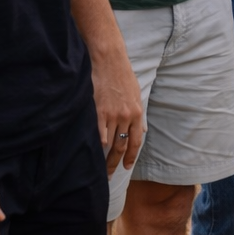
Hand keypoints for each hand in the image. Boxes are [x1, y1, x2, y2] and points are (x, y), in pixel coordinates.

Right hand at [91, 46, 144, 175]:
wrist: (109, 60)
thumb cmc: (122, 75)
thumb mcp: (135, 94)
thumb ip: (137, 114)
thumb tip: (141, 130)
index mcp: (136, 112)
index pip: (135, 141)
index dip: (131, 156)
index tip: (126, 167)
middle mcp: (125, 116)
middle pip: (121, 146)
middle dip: (115, 162)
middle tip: (110, 175)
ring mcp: (111, 114)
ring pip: (109, 142)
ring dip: (103, 156)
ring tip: (98, 166)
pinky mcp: (97, 110)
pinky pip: (97, 133)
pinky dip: (96, 143)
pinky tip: (92, 151)